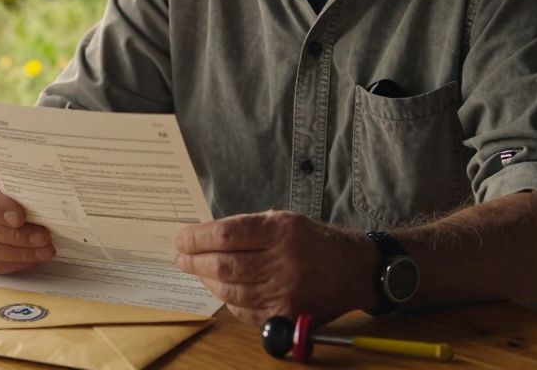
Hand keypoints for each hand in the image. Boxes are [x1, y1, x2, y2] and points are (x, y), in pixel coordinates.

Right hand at [0, 162, 55, 273]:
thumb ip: (21, 180)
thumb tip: (47, 193)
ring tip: (44, 251)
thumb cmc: (6, 179)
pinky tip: (31, 259)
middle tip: (43, 238)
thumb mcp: (11, 171)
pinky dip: (12, 264)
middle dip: (15, 235)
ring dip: (17, 253)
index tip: (20, 218)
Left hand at [174, 211, 376, 326]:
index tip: (181, 238)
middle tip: (181, 256)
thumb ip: (247, 228)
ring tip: (196, 270)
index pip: (226, 234)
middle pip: (224, 264)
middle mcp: (283, 262)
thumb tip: (204, 237)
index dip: (196, 237)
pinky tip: (220, 288)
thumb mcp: (285, 220)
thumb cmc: (315, 242)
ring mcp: (285, 292)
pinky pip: (244, 310)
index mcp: (281, 231)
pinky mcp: (285, 315)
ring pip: (230, 290)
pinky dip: (227, 299)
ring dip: (206, 281)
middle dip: (194, 260)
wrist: (355, 271)